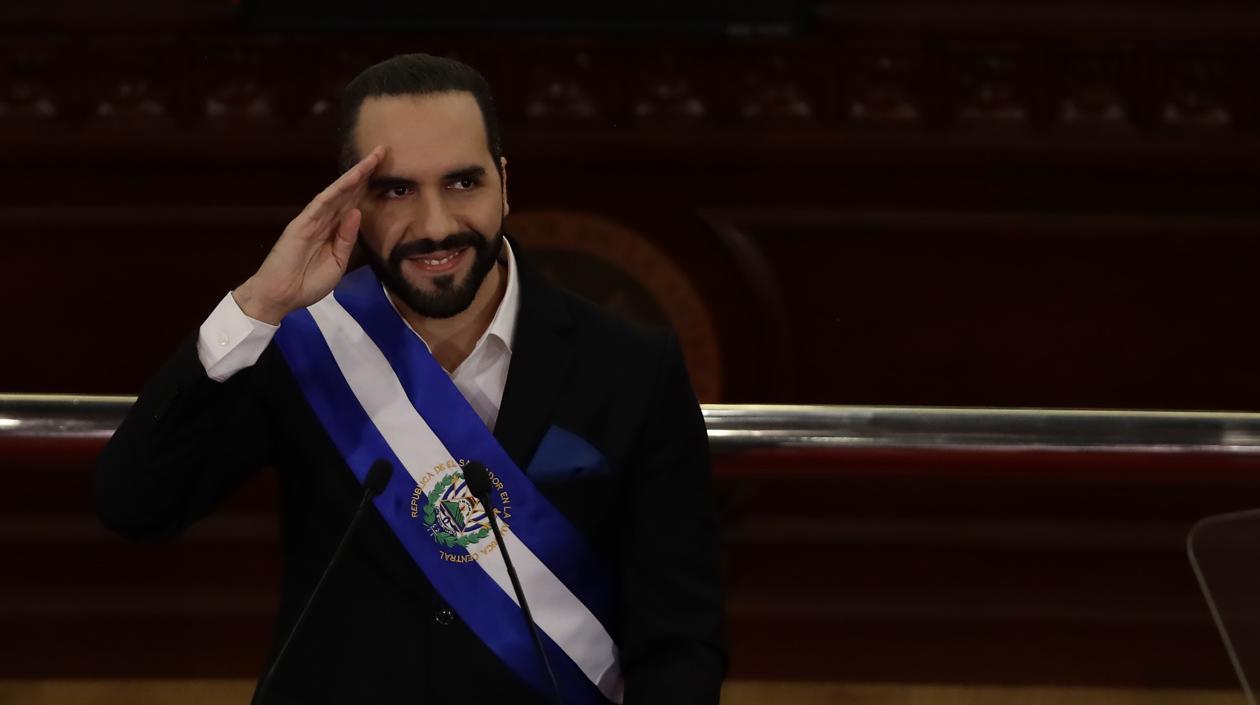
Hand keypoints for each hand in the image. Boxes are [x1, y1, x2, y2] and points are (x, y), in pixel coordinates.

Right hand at [233, 146, 384, 323]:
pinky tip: (349, 180)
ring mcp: (311, 221)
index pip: (353, 203)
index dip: (368, 187)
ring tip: (371, 160)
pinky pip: (320, 204)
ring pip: (336, 193)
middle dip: (365, 173)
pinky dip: (335, 192)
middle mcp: (324, 221)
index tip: (385, 171)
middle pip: (348, 192)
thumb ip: (347, 239)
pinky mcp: (300, 225)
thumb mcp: (337, 263)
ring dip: (353, 176)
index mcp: (333, 231)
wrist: (281, 296)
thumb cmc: (307, 283)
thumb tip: (357, 213)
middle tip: (383, 152)